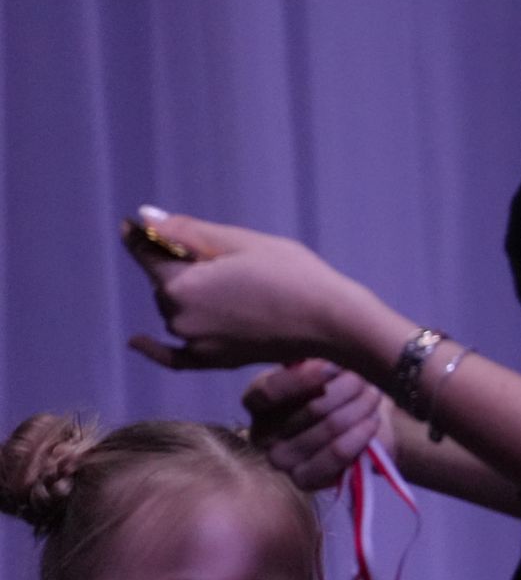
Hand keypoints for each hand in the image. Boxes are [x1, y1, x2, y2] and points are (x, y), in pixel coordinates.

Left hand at [122, 209, 372, 371]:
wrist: (331, 322)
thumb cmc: (292, 273)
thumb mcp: (240, 241)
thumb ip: (186, 231)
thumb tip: (142, 218)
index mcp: (181, 285)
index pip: (148, 253)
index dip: (144, 235)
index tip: (131, 223)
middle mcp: (178, 317)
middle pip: (165, 283)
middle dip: (182, 267)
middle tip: (229, 259)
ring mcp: (195, 343)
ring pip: (177, 310)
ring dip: (190, 295)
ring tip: (238, 286)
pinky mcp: (214, 360)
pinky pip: (175, 356)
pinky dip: (154, 349)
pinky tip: (136, 342)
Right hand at [246, 361, 394, 488]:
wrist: (365, 423)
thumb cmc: (338, 389)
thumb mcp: (323, 369)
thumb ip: (313, 364)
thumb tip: (321, 364)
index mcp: (256, 401)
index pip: (269, 391)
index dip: (303, 378)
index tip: (334, 367)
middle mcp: (261, 434)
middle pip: (312, 407)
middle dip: (348, 388)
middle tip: (364, 381)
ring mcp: (281, 461)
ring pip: (330, 426)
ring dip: (360, 407)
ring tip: (372, 397)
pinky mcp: (304, 480)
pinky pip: (337, 454)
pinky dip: (360, 434)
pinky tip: (371, 422)